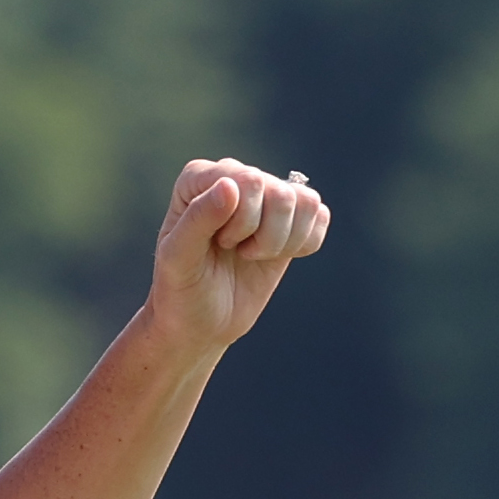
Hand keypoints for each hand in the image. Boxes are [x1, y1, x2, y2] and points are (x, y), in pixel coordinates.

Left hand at [136, 159, 334, 355]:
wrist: (200, 321)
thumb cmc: (181, 290)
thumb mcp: (177, 260)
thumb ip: (198, 219)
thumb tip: (230, 185)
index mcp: (201, 177)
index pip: (249, 181)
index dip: (242, 222)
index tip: (218, 244)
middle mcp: (235, 177)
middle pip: (281, 193)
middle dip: (264, 236)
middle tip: (235, 252)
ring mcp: (265, 195)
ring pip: (306, 202)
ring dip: (283, 242)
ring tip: (252, 255)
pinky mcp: (290, 218)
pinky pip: (320, 215)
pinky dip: (304, 244)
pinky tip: (275, 256)